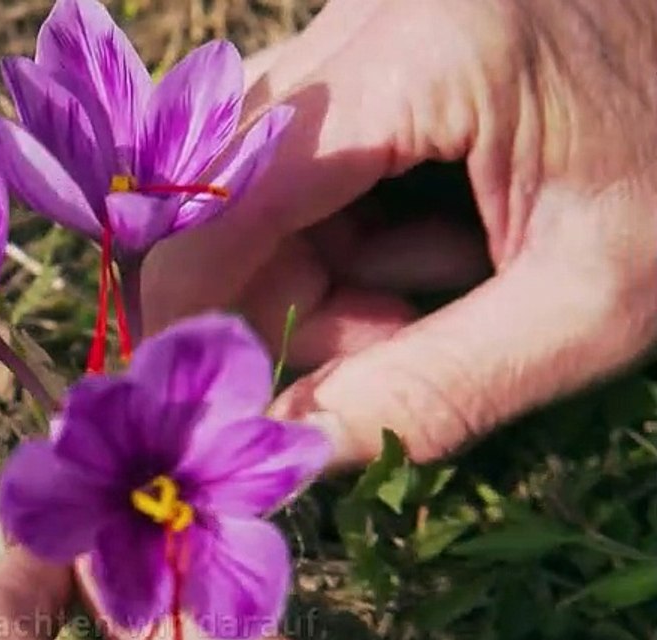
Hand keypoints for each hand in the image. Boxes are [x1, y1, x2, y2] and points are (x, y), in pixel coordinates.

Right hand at [142, 0, 656, 468]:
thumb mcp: (592, 301)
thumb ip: (438, 383)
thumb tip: (292, 449)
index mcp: (425, 52)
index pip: (233, 191)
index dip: (193, 302)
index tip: (198, 392)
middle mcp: (369, 9)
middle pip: (233, 186)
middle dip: (291, 288)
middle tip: (395, 336)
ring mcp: (367, 16)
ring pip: (257, 172)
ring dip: (323, 258)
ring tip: (448, 275)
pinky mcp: (378, 38)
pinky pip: (303, 150)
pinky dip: (348, 217)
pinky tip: (435, 230)